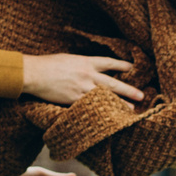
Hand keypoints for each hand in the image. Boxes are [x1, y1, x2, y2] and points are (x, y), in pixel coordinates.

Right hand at [22, 52, 146, 106]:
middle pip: (113, 83)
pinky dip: (101, 111)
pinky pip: (90, 107)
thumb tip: (92, 67)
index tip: (134, 68)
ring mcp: (81, 88)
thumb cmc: (48, 64)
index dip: (123, 65)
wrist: (33, 73)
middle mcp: (87, 74)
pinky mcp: (73, 100)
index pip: (109, 63)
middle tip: (141, 96)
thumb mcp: (68, 58)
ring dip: (119, 104)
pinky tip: (108, 116)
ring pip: (105, 97)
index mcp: (85, 61)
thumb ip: (82, 63)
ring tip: (131, 110)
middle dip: (128, 89)